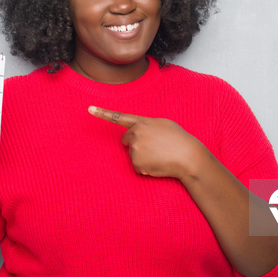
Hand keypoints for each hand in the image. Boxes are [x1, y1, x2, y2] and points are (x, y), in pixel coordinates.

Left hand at [88, 106, 210, 180]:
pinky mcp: (136, 162)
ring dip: (143, 157)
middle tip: (154, 147)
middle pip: (126, 140)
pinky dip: (146, 167)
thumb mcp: (164, 124)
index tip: (89, 109)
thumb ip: (148, 125)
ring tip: (160, 155)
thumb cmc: (180, 140)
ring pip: (133, 155)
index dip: (102, 113)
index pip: (118, 117)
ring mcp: (135, 148)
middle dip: (135, 144)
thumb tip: (139, 132)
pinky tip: (158, 164)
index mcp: (142, 121)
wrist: (188, 156)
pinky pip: (137, 167)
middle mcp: (135, 133)